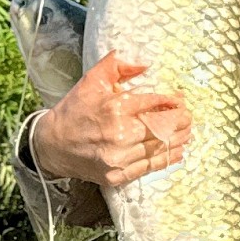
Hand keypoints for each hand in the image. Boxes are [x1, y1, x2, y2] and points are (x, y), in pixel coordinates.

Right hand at [32, 51, 190, 185]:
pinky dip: (167, 159)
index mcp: (114, 108)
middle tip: (188, 117)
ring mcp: (118, 157)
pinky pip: (150, 167)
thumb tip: (145, 65)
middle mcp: (118, 134)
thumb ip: (117, 66)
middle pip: (162, 127)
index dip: (171, 102)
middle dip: (180, 121)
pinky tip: (177, 152)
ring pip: (159, 148)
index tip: (180, 100)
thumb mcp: (91, 81)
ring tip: (187, 133)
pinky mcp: (117, 175)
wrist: (51, 145)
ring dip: (178, 140)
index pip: (153, 103)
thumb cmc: (74, 111)